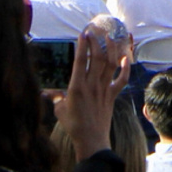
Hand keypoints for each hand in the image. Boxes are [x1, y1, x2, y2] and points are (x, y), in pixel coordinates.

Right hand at [57, 22, 123, 155]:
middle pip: (97, 58)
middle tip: (94, 32)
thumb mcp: (59, 110)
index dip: (82, 46)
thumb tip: (45, 92)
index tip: (83, 34)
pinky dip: (125, 68)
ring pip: (110, 64)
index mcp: (77, 87)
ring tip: (109, 37)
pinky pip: (121, 80)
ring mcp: (104, 89)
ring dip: (111, 49)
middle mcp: (92, 85)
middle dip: (96, 42)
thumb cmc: (73, 125)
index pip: (80, 61)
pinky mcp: (112, 95)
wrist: (91, 140)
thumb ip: (55, 97)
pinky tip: (126, 58)